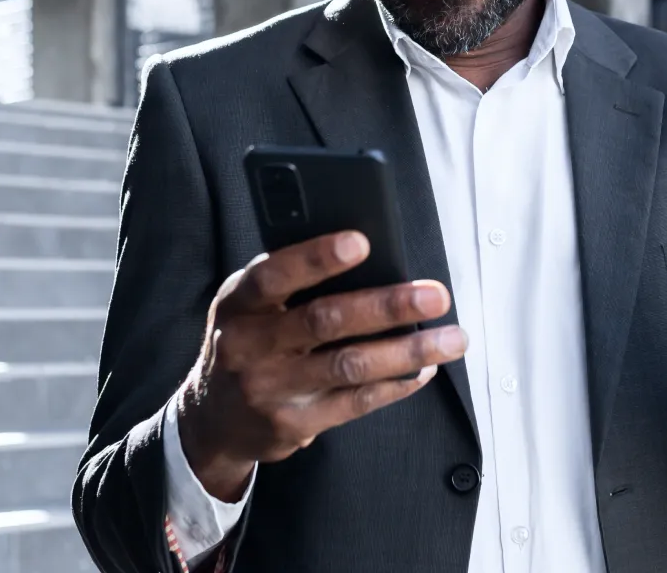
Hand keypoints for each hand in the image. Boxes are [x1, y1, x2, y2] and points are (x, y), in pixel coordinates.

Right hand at [176, 231, 467, 500]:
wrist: (213, 418)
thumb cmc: (251, 338)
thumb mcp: (252, 304)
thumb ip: (293, 282)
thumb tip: (374, 257)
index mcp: (238, 302)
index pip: (275, 274)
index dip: (317, 258)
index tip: (362, 242)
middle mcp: (248, 345)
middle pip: (324, 320)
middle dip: (387, 306)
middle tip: (436, 295)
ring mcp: (270, 389)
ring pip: (350, 365)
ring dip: (409, 351)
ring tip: (453, 338)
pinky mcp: (292, 425)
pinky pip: (356, 402)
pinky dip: (397, 383)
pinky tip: (425, 368)